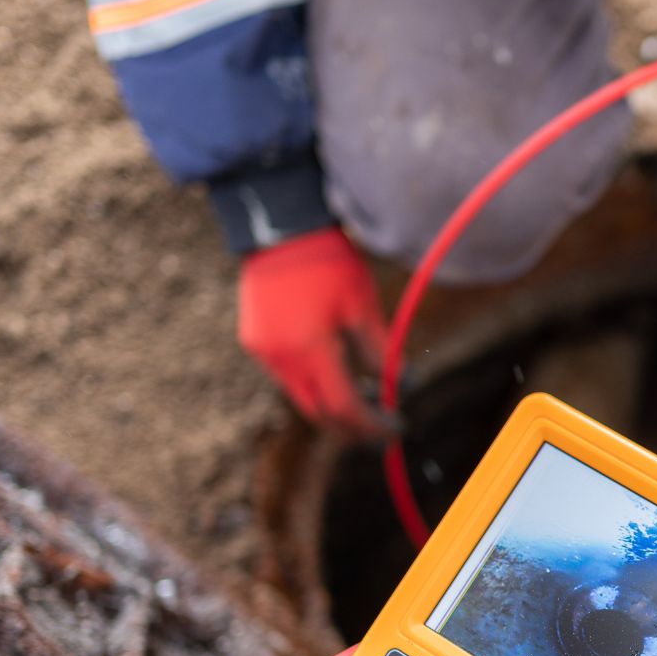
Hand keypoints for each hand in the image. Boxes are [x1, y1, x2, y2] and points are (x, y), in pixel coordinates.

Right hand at [237, 226, 388, 438]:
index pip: (344, 409)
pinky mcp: (254, 341)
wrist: (281, 227)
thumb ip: (381, 352)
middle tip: (382, 426)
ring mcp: (263, 352)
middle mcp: (280, 359)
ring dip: (333, 405)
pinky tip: (336, 369)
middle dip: (353, 427)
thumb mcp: (363, 307)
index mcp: (310, 350)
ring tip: (365, 394)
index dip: (372, 426)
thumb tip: (401, 384)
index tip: (397, 428)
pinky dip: (314, 384)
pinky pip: (287, 376)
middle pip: (319, 414)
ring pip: (302, 398)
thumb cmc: (329, 262)